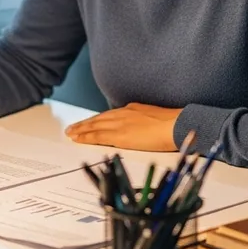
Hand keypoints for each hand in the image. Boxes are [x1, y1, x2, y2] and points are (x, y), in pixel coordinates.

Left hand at [65, 103, 181, 151]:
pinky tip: (78, 139)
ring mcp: (120, 124)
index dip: (96, 120)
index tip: (87, 123)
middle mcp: (123, 114)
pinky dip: (86, 136)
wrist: (177, 125)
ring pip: (95, 126)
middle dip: (84, 124)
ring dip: (81, 130)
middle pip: (98, 119)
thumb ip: (142, 120)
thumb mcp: (154, 117)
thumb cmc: (173, 124)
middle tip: (72, 128)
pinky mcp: (119, 135)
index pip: (109, 115)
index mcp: (132, 110)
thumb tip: (137, 127)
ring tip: (71, 133)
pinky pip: (98, 135)